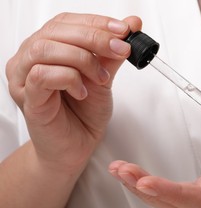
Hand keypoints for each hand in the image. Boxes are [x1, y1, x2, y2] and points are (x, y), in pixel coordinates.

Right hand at [6, 13, 141, 171]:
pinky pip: (42, 75)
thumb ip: (113, 52)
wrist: (77, 147)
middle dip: (95, 38)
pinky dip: (69, 78)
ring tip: (101, 78)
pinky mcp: (27, 98)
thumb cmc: (85, 113)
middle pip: (56, 31)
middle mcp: (30, 58)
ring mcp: (24, 78)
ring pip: (46, 49)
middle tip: (121, 49)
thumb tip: (131, 24)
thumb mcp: (103, 77)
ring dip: (83, 59)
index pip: (66, 22)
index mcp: (47, 47)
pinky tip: (82, 92)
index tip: (123, 29)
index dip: (96, 22)